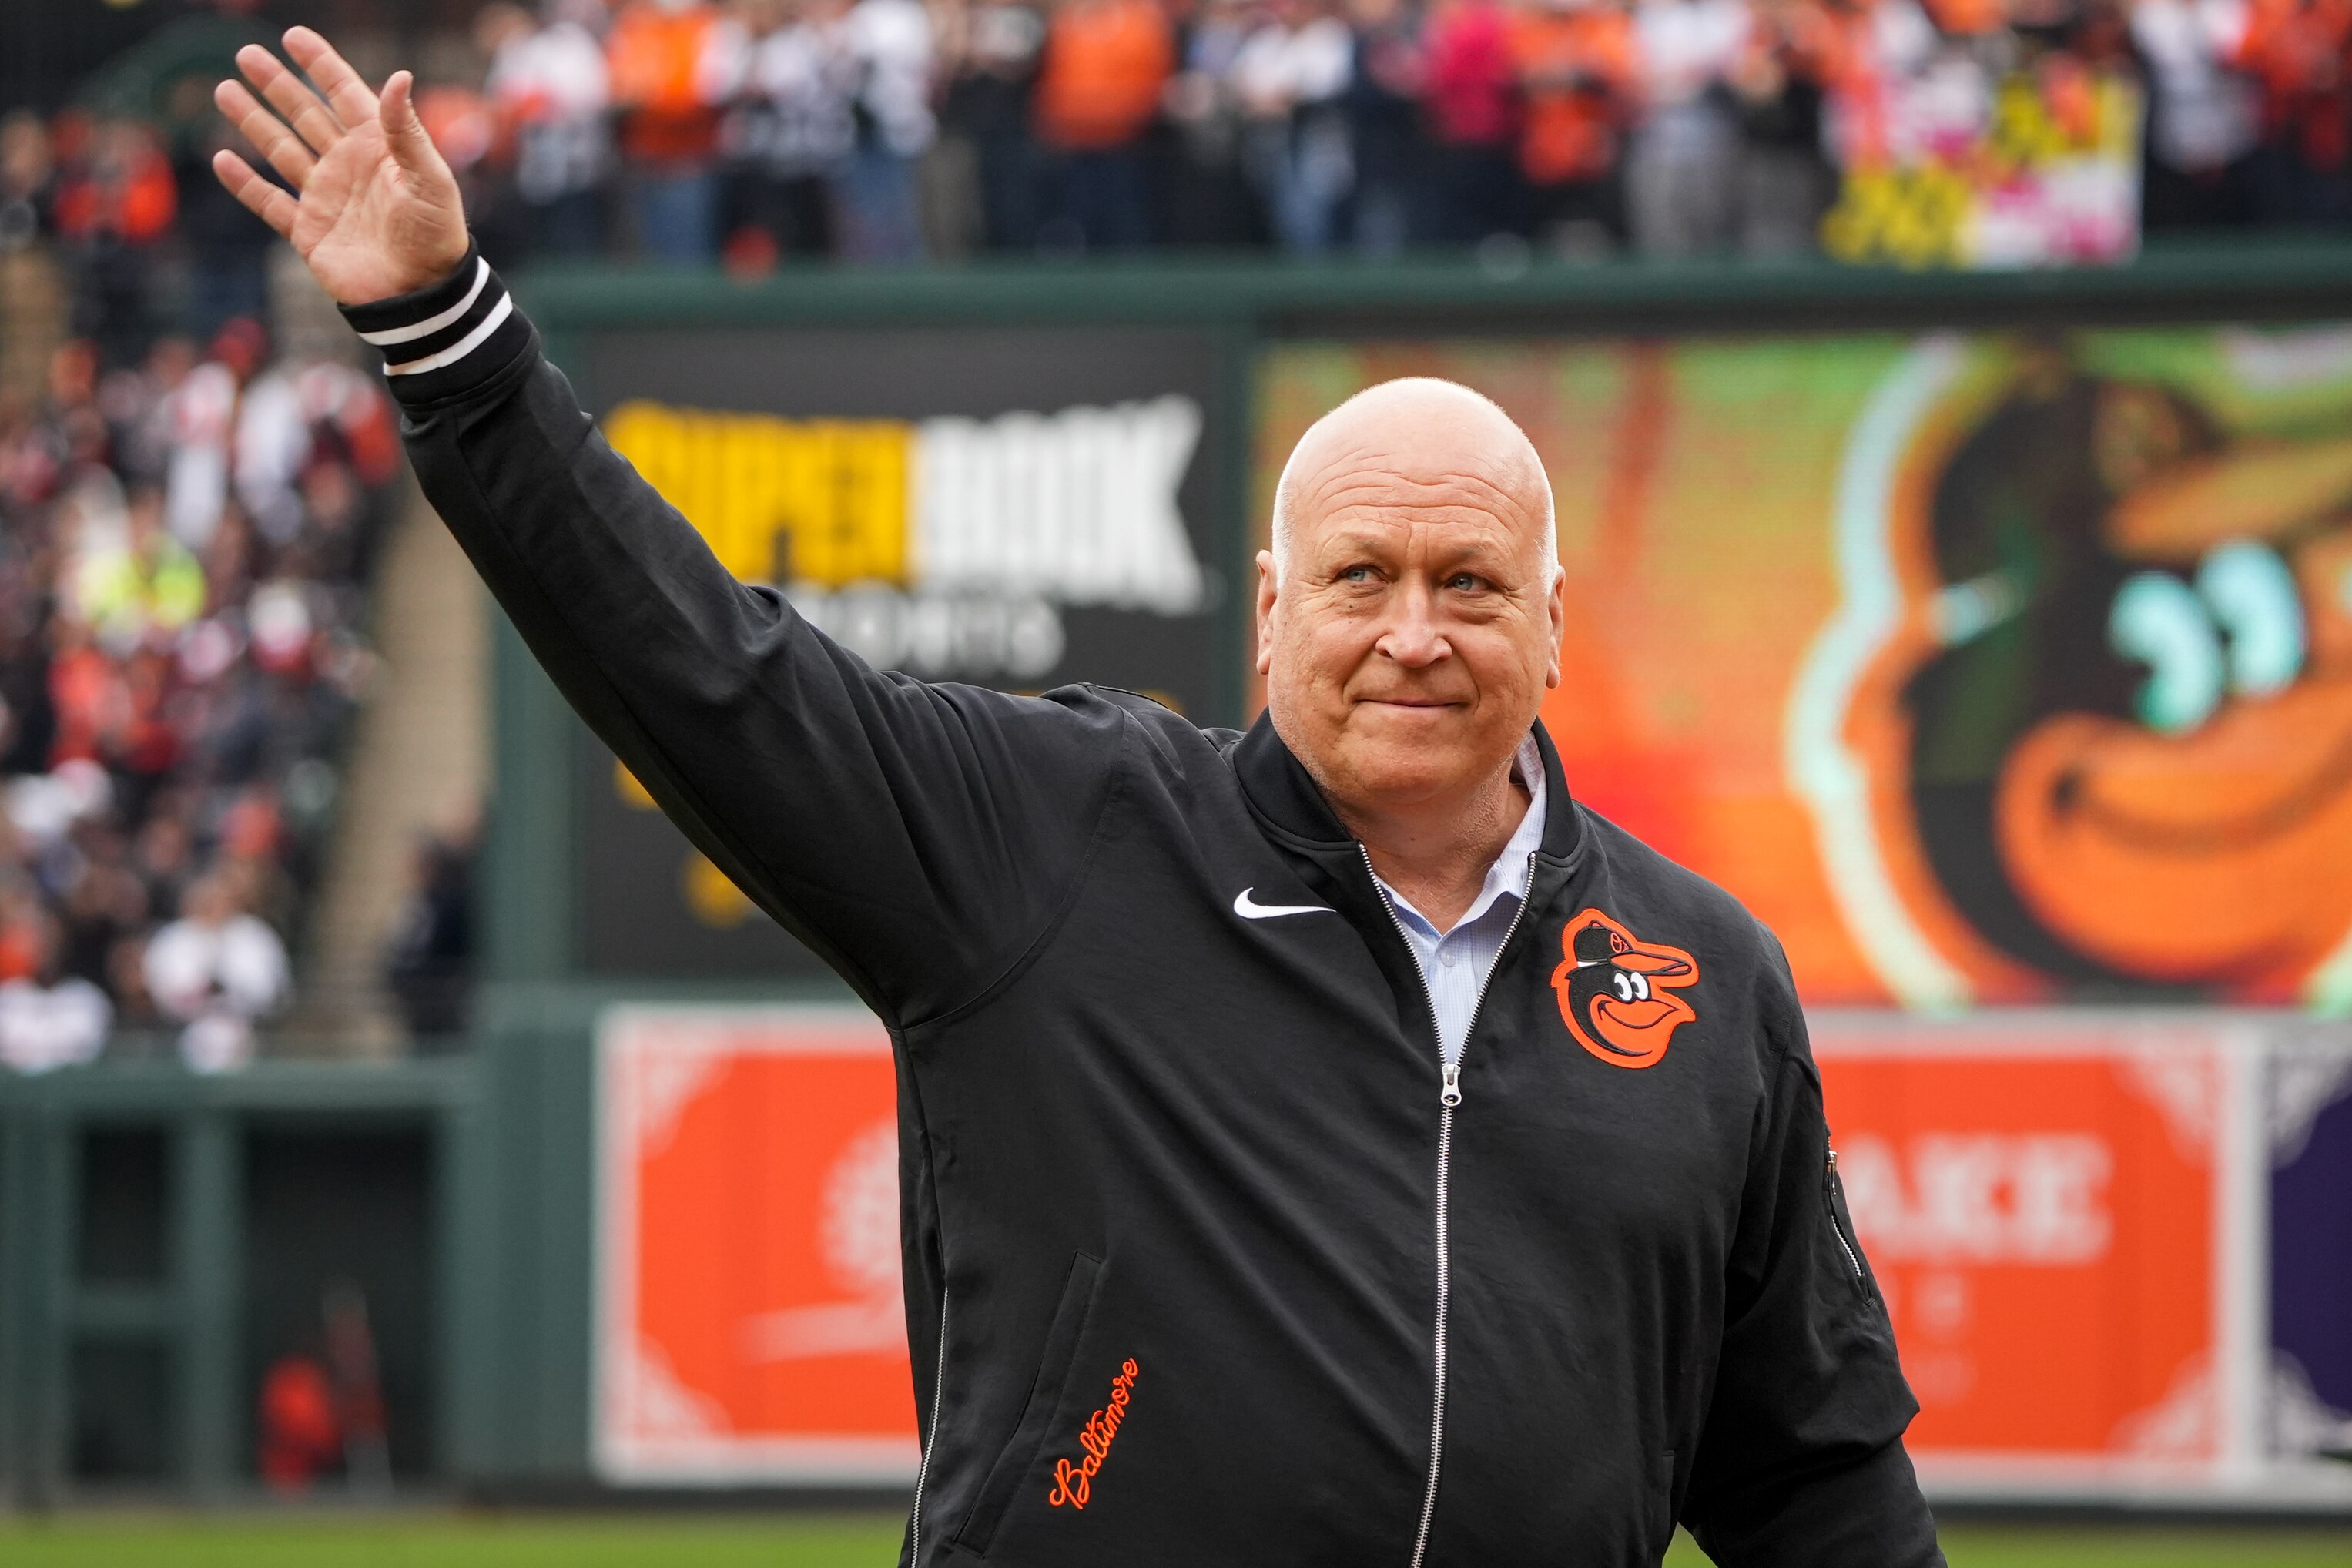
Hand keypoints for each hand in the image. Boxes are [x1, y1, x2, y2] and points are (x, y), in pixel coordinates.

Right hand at [212, 27, 470, 305]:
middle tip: (247, 54)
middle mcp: (349, 166)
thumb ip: (408, 130)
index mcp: (380, 148)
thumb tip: (399, 75)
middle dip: (278, 85)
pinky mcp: (309, 231)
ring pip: (282, 150)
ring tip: (225, 90)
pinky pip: (270, 203)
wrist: (421, 295)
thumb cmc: (437, 236)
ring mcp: (326, 197)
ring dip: (254, 121)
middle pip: (305, 115)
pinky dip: (245, 183)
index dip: (321, 66)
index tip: (294, 37)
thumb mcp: (430, 179)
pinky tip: (222, 159)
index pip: (345, 95)